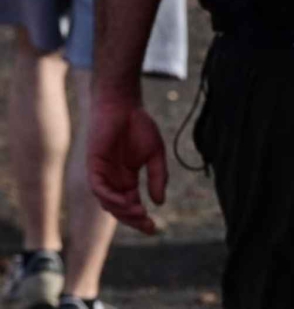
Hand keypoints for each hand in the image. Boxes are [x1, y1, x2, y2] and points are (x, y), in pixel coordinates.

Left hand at [88, 96, 167, 234]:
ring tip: (140, 212)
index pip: (132, 204)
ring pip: (108, 202)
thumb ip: (158, 177)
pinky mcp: (93, 166)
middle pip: (120, 208)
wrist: (123, 106)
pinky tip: (125, 200)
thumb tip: (159, 202)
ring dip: (122, 210)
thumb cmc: (139, 126)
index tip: (155, 227)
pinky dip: (110, 197)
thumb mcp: (155, 155)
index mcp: (127, 178)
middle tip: (148, 225)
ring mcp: (102, 174)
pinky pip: (99, 188)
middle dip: (133, 219)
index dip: (141, 217)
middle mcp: (113, 180)